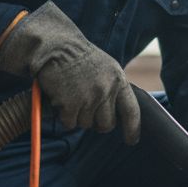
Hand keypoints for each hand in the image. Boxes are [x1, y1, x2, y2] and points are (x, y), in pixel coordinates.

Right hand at [0, 1, 139, 142]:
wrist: (55, 46)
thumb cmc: (78, 57)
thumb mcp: (106, 67)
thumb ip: (113, 88)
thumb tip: (118, 114)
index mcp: (118, 80)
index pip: (131, 111)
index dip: (132, 129)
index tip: (131, 140)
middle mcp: (106, 90)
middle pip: (106, 124)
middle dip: (96, 122)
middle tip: (85, 109)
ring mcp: (89, 98)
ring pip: (86, 124)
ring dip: (77, 116)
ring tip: (71, 96)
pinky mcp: (71, 104)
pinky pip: (70, 123)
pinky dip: (64, 116)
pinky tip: (62, 98)